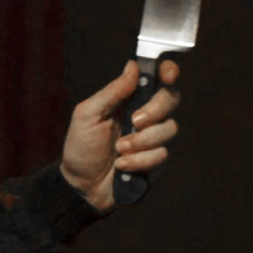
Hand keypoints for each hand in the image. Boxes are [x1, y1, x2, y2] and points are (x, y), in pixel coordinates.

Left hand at [60, 59, 180, 209]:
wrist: (82, 185)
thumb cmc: (81, 147)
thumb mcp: (87, 115)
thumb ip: (112, 92)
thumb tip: (132, 66)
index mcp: (129, 99)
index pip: (156, 79)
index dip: (167, 71)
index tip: (167, 74)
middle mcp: (147, 115)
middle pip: (171, 99)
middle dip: (155, 110)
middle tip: (134, 121)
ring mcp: (155, 138)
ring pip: (170, 129)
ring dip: (141, 141)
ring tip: (119, 150)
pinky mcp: (158, 160)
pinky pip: (162, 154)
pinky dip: (138, 160)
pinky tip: (122, 165)